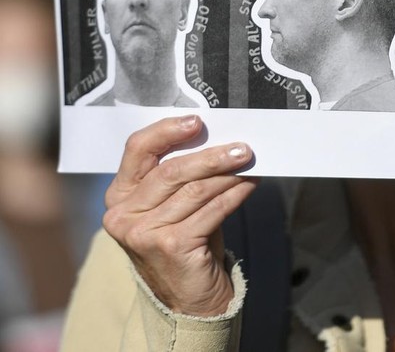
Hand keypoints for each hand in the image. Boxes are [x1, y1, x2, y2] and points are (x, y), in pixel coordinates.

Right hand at [103, 115, 256, 315]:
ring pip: (195, 189)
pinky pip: (211, 210)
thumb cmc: (184, 238)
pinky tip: (250, 184)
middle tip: (243, 146)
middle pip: (172, 170)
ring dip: (228, 173)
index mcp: (119, 195)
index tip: (198, 120)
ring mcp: (143, 234)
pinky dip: (235, 194)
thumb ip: (183, 172)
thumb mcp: (174, 202)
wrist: (188, 298)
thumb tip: (221, 135)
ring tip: (250, 162)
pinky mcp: (170, 247)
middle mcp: (123, 214)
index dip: (167, 130)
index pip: (138, 149)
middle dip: (212, 155)